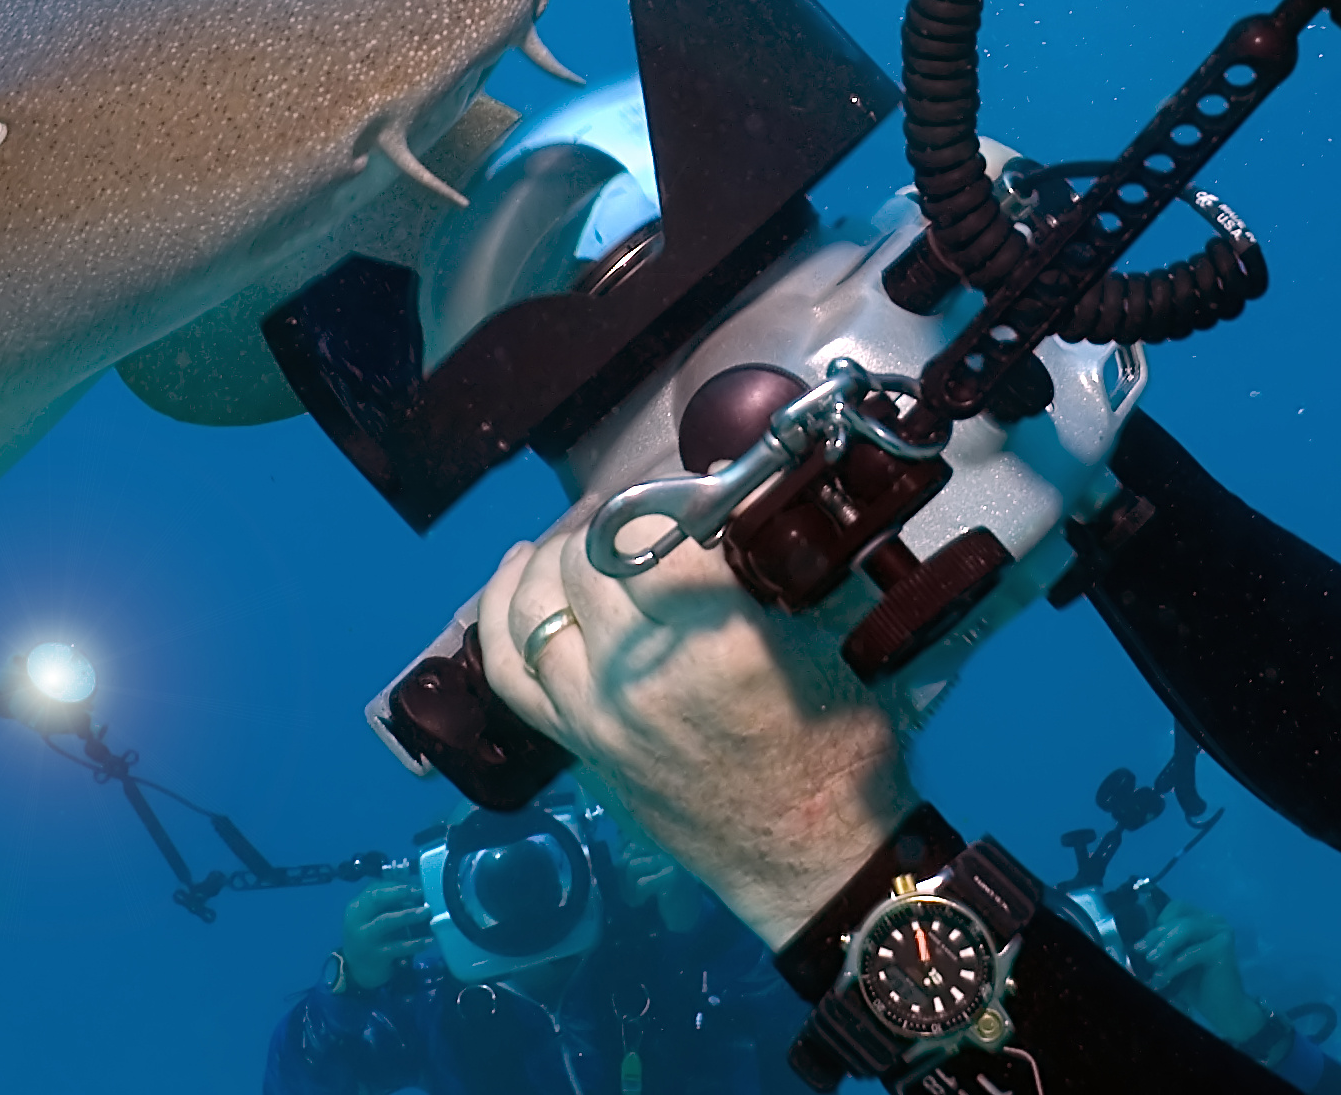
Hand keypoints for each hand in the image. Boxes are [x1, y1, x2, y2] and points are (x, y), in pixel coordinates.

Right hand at [337, 870, 433, 991]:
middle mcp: (357, 919)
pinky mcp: (376, 956)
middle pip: (376, 900)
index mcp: (357, 906)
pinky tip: (428, 941)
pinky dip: (414, 943)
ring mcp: (365, 938)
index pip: (375, 889)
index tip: (417, 885)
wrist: (357, 970)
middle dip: (399, 893)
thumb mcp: (371, 918)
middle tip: (420, 892)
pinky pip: (397, 947)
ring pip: (386, 921)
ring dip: (408, 915)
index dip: (396, 886)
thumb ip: (388, 903)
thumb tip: (415, 887)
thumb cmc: (371, 936)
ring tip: (426, 912)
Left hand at [476, 523, 913, 947]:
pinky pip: (509, 670)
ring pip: (533, 605)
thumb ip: (768, 560)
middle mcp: (638, 674)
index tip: (686, 496)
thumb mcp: (828, 639)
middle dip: (610, 526)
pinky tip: (518, 577)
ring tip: (583, 542)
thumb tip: (718, 477)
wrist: (811, 862)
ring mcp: (595, 714)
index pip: (649, 532)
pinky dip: (501, 614)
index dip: (663, 499)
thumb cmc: (839, 750)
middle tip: (641, 518)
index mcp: (712, 641)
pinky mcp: (577, 746)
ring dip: (552, 558)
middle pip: (584, 562)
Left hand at [613, 833, 705, 933]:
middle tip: (627, 892)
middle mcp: (663, 845)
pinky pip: (642, 884)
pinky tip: (641, 902)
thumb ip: (632, 856)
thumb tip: (615, 847)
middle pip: (628, 853)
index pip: (628, 837)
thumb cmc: (663, 891)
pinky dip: (637, 896)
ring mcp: (669, 859)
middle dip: (621, 876)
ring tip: (633, 898)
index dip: (620, 854)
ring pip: (632, 867)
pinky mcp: (671, 877)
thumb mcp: (646, 870)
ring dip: (628, 888)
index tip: (622, 872)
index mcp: (656, 841)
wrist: (686, 914)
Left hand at [1134, 893, 1270, 1049]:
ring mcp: (1221, 932)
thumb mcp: (1173, 960)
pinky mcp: (1224, 948)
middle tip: (1140, 952)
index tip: (1141, 944)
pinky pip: (1193, 952)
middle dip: (1156, 935)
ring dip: (1164, 945)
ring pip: (1186, 929)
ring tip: (1150, 961)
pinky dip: (1175, 964)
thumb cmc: (1195, 984)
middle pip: (1179, 918)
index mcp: (1202, 919)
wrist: (1223, 1009)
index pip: (1176, 908)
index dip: (1157, 923)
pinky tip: (1163, 978)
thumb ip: (1161, 947)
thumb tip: (1136, 942)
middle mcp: (1214, 920)